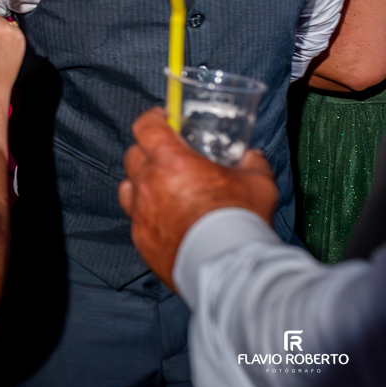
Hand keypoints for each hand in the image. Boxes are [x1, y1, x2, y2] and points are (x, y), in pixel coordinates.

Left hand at [118, 108, 277, 290]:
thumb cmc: (240, 221)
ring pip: (129, 186)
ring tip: (163, 188)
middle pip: (133, 155)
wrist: (228, 267)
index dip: (153, 119)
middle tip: (168, 156)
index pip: (146, 127)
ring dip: (142, 182)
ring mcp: (140, 212)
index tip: (162, 118)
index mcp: (171, 161)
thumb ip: (251, 164)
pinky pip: (136, 217)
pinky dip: (147, 213)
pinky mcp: (140, 238)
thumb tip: (251, 156)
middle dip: (148, 151)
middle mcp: (147, 183)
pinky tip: (166, 218)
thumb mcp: (257, 183)